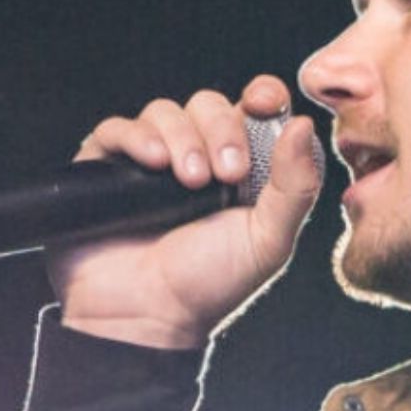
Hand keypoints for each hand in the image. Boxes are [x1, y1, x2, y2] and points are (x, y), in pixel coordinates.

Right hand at [46, 74, 323, 348]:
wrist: (148, 316)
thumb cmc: (211, 284)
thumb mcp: (269, 239)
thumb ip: (296, 185)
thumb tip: (304, 123)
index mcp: (240, 165)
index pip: (252, 108)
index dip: (261, 94)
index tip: (265, 101)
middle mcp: (195, 154)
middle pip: (209, 103)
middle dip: (222, 130)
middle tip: (227, 173)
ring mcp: (149, 159)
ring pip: (165, 111)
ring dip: (182, 138)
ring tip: (189, 180)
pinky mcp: (105, 167)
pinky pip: (118, 128)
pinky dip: (137, 137)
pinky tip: (152, 163)